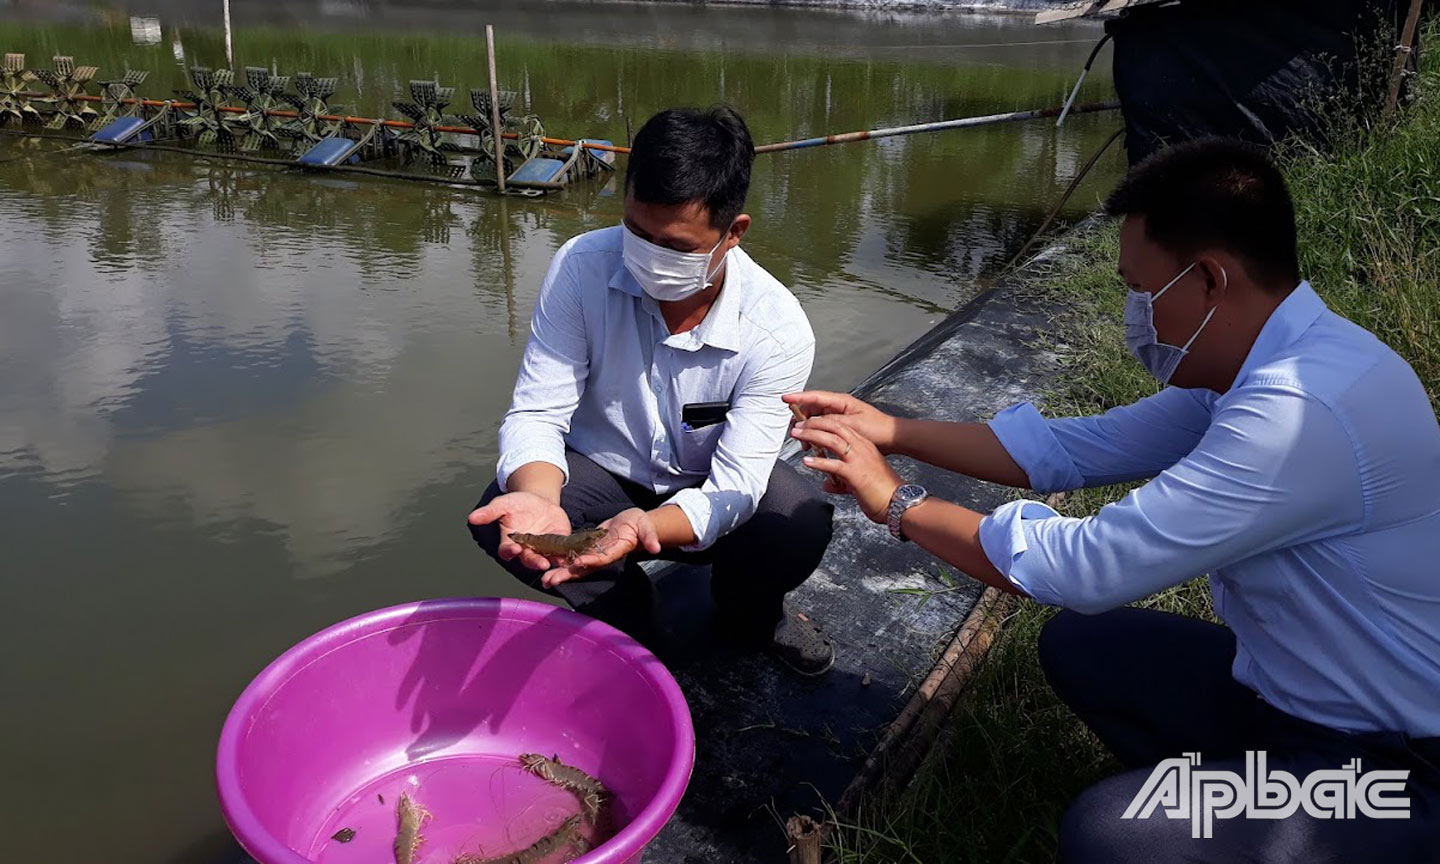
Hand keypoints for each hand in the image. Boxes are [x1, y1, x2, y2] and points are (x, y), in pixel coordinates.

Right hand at [467, 491, 570, 571]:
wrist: (538, 501)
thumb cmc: (517, 504)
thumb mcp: (503, 504)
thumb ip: (490, 512)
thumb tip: (472, 517)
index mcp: (510, 542)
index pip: (507, 551)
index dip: (510, 551)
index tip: (513, 549)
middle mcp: (526, 550)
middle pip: (529, 560)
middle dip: (534, 562)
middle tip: (541, 563)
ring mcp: (543, 550)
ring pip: (547, 560)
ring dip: (553, 563)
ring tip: (559, 563)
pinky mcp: (559, 545)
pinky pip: (563, 553)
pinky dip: (567, 556)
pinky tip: (572, 556)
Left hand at [541, 507, 660, 588]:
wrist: (634, 524)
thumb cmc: (640, 525)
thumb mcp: (646, 528)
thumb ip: (650, 538)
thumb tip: (655, 548)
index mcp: (615, 551)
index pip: (602, 558)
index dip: (591, 561)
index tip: (578, 563)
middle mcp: (602, 556)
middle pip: (584, 568)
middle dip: (568, 574)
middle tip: (550, 581)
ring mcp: (594, 554)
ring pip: (576, 566)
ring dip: (561, 572)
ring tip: (545, 581)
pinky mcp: (588, 548)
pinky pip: (573, 556)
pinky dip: (561, 562)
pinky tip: (547, 565)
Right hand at [784, 391, 899, 453]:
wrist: (892, 439)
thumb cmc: (877, 429)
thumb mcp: (852, 425)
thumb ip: (830, 422)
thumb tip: (810, 422)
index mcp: (841, 402)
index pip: (814, 396)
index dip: (798, 397)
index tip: (784, 398)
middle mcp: (838, 407)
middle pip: (811, 408)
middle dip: (801, 419)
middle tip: (794, 432)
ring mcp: (839, 417)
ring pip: (815, 421)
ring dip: (808, 431)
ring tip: (805, 444)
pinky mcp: (841, 428)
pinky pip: (822, 429)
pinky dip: (816, 437)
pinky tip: (814, 447)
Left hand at [791, 415, 903, 523]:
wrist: (899, 503)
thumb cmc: (883, 493)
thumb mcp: (860, 481)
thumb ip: (841, 481)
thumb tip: (826, 485)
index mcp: (864, 446)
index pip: (841, 426)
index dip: (823, 421)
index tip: (808, 422)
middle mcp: (862, 448)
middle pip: (834, 427)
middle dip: (814, 423)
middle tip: (798, 425)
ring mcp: (858, 459)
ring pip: (831, 440)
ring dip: (812, 435)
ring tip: (797, 435)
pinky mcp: (855, 474)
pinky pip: (832, 465)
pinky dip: (818, 462)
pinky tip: (806, 462)